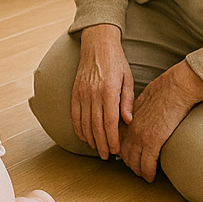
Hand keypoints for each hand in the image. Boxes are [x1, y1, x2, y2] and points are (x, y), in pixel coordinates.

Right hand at [71, 23, 135, 158]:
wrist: (97, 44)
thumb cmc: (116, 61)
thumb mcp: (128, 79)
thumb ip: (127, 101)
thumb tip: (128, 121)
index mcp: (108, 91)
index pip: (109, 123)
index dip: (112, 140)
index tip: (116, 151)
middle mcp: (93, 94)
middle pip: (96, 127)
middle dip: (102, 144)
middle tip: (108, 157)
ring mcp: (81, 93)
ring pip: (84, 123)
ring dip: (91, 139)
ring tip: (98, 150)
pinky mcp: (74, 92)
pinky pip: (74, 115)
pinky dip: (78, 128)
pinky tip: (84, 137)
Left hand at [120, 60, 202, 182]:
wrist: (175, 88)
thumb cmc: (163, 91)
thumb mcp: (142, 101)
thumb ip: (135, 114)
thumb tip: (136, 120)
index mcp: (126, 119)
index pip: (118, 141)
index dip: (120, 152)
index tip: (124, 158)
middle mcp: (130, 129)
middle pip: (124, 154)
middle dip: (129, 164)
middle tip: (135, 170)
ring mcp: (140, 136)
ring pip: (134, 162)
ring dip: (138, 171)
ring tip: (143, 176)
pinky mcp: (153, 142)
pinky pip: (147, 164)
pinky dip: (148, 173)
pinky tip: (151, 178)